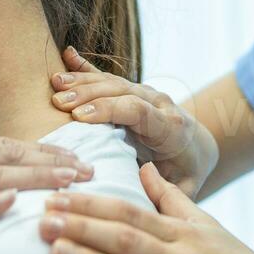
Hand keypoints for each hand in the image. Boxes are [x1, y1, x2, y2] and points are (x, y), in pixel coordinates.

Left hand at [38, 161, 253, 253]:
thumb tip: (145, 168)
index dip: (92, 205)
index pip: (131, 214)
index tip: (57, 196)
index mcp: (187, 235)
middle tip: (41, 219)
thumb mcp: (211, 229)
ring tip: (54, 252)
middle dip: (81, 228)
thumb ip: (173, 200)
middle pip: (127, 240)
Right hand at [49, 47, 218, 196]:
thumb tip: (144, 198)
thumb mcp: (185, 187)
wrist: (198, 145)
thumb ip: (169, 193)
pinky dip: (86, 68)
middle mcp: (157, 103)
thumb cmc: (187, 172)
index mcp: (169, 127)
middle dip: (89, 95)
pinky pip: (106, 77)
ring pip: (112, 83)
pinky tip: (67, 55)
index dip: (110, 110)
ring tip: (54, 84)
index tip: (80, 117)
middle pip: (121, 92)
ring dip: (82, 82)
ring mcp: (144, 93)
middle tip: (58, 102)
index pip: (139, 111)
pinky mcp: (131, 90)